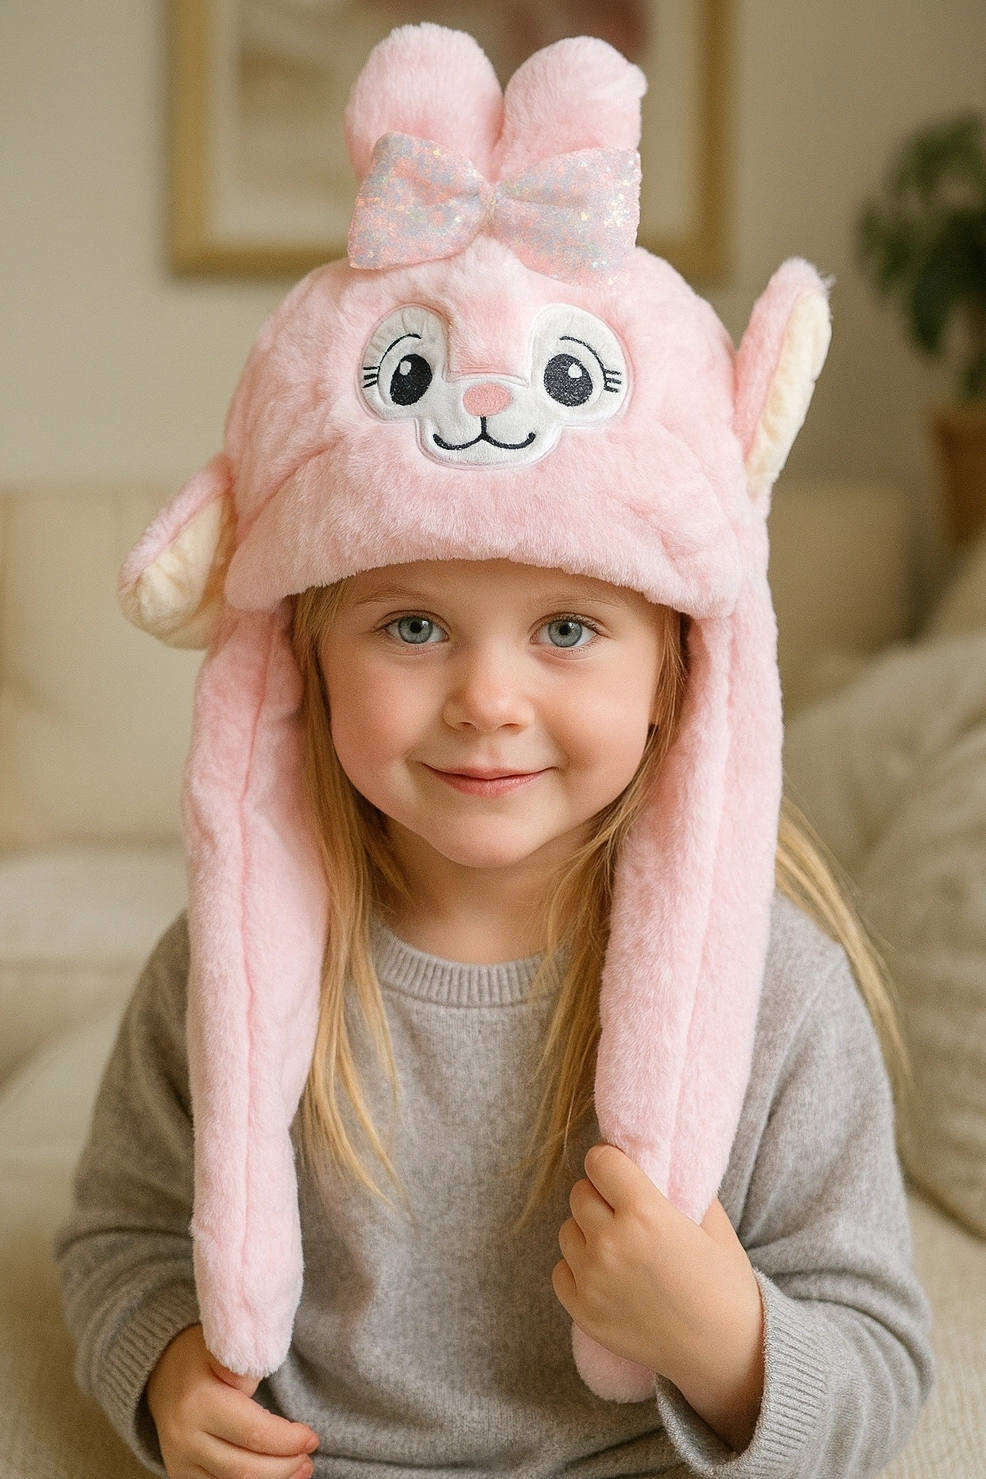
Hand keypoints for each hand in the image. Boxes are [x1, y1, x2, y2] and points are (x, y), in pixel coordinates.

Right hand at [146, 1324, 319, 1478]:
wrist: (162, 1373)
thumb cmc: (201, 1356)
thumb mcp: (222, 1345)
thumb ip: (244, 1361)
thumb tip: (257, 1377)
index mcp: (200, 1403)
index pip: (254, 1433)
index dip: (288, 1440)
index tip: (311, 1438)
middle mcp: (186, 1438)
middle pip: (245, 1468)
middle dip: (285, 1466)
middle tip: (308, 1457)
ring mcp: (180, 1461)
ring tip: (299, 1468)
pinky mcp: (181, 1474)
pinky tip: (274, 1477)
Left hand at [552, 1144, 763, 1452]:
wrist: (726, 1353)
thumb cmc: (725, 1284)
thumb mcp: (712, 1223)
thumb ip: (679, 1186)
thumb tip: (652, 1161)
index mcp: (645, 1214)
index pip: (600, 1161)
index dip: (611, 1163)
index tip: (621, 1173)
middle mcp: (611, 1244)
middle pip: (579, 1193)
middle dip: (599, 1196)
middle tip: (623, 1212)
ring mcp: (593, 1280)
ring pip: (567, 1230)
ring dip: (587, 1232)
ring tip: (618, 1247)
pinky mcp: (583, 1312)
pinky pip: (561, 1271)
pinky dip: (578, 1269)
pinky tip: (607, 1275)